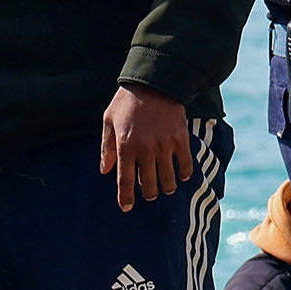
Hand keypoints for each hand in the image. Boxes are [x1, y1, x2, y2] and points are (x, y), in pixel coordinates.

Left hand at [99, 84, 195, 211]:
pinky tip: (180, 175)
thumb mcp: (108, 121)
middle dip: (148, 194)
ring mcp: (164, 145)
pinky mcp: (180, 139)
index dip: (125, 198)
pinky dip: (183, 174)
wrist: (154, 81)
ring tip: (164, 188)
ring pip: (168, 180)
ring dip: (166, 188)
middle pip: (149, 185)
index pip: (125, 181)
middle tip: (149, 193)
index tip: (126, 207)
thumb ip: (107, 148)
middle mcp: (145, 149)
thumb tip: (105, 171)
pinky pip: (185, 165)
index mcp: (125, 146)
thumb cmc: (127, 101)